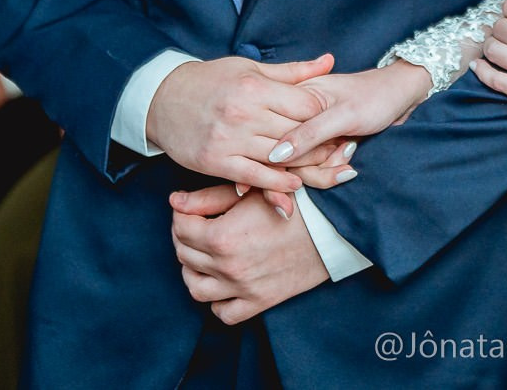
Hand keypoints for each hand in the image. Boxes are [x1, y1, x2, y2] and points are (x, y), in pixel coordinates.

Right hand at [144, 54, 332, 191]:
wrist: (163, 100)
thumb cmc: (211, 80)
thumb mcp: (250, 68)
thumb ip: (292, 71)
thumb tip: (329, 60)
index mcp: (254, 86)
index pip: (304, 104)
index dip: (324, 113)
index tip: (337, 120)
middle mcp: (242, 113)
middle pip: (296, 132)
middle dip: (321, 142)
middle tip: (342, 150)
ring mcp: (228, 139)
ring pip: (278, 156)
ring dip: (304, 164)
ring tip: (326, 168)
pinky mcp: (215, 161)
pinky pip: (254, 176)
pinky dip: (277, 183)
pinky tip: (294, 183)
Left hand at [169, 185, 328, 323]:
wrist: (331, 227)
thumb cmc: (294, 202)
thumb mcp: (251, 193)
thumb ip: (208, 197)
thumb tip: (175, 201)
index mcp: (222, 236)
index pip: (181, 228)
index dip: (182, 215)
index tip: (191, 210)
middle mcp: (228, 266)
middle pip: (184, 255)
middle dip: (185, 238)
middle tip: (197, 227)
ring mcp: (242, 288)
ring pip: (196, 287)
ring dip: (193, 271)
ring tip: (204, 256)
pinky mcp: (259, 301)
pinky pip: (223, 313)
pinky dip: (217, 301)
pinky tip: (223, 283)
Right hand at [268, 61, 429, 165]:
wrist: (401, 96)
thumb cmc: (375, 96)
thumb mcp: (344, 115)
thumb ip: (309, 133)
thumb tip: (276, 156)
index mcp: (294, 98)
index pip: (275, 137)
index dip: (288, 159)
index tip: (318, 160)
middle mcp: (296, 116)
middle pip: (286, 157)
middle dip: (316, 167)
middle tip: (346, 151)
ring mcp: (309, 131)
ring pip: (302, 167)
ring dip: (327, 168)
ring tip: (351, 153)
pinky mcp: (321, 144)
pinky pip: (316, 167)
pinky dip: (333, 169)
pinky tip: (350, 160)